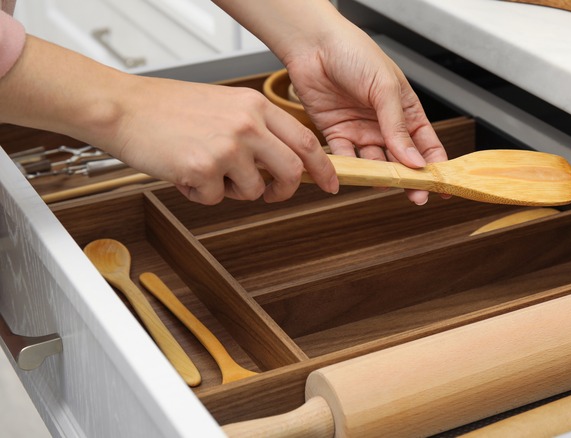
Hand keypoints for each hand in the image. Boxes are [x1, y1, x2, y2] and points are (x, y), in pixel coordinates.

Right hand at [105, 76, 338, 204]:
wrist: (123, 107)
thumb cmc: (167, 108)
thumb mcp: (224, 106)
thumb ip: (256, 130)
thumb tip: (283, 161)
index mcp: (254, 106)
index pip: (306, 141)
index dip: (323, 167)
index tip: (331, 182)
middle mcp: (246, 124)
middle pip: (292, 171)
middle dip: (285, 190)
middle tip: (272, 194)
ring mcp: (227, 147)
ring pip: (254, 190)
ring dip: (233, 191)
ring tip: (208, 172)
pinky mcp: (203, 169)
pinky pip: (216, 198)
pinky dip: (200, 194)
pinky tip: (184, 172)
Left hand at [282, 21, 447, 204]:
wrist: (314, 45)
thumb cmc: (354, 53)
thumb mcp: (385, 88)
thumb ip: (398, 127)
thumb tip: (414, 160)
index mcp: (404, 109)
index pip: (426, 143)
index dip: (436, 165)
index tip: (443, 186)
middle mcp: (384, 123)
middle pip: (401, 159)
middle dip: (410, 178)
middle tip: (416, 196)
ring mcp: (361, 130)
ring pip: (374, 162)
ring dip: (380, 175)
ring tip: (386, 183)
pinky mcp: (336, 133)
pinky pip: (345, 158)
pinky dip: (349, 169)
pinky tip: (355, 176)